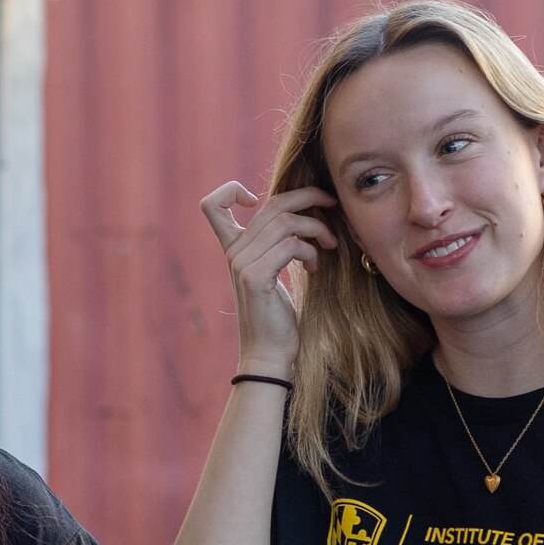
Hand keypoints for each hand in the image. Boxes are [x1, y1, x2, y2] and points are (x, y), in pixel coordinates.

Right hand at [199, 181, 338, 370]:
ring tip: (328, 246)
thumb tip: (303, 213)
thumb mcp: (273, 272)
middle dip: (309, 197)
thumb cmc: (277, 316)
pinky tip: (315, 266)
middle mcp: (234, 252)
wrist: (270, 353)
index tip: (259, 199)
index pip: (212, 206)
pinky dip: (311, 251)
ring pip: (286, 221)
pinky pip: (291, 245)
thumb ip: (276, 244)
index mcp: (234, 249)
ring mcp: (242, 263)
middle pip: (272, 203)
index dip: (231, 191)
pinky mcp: (256, 276)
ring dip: (317, 228)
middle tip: (332, 205)